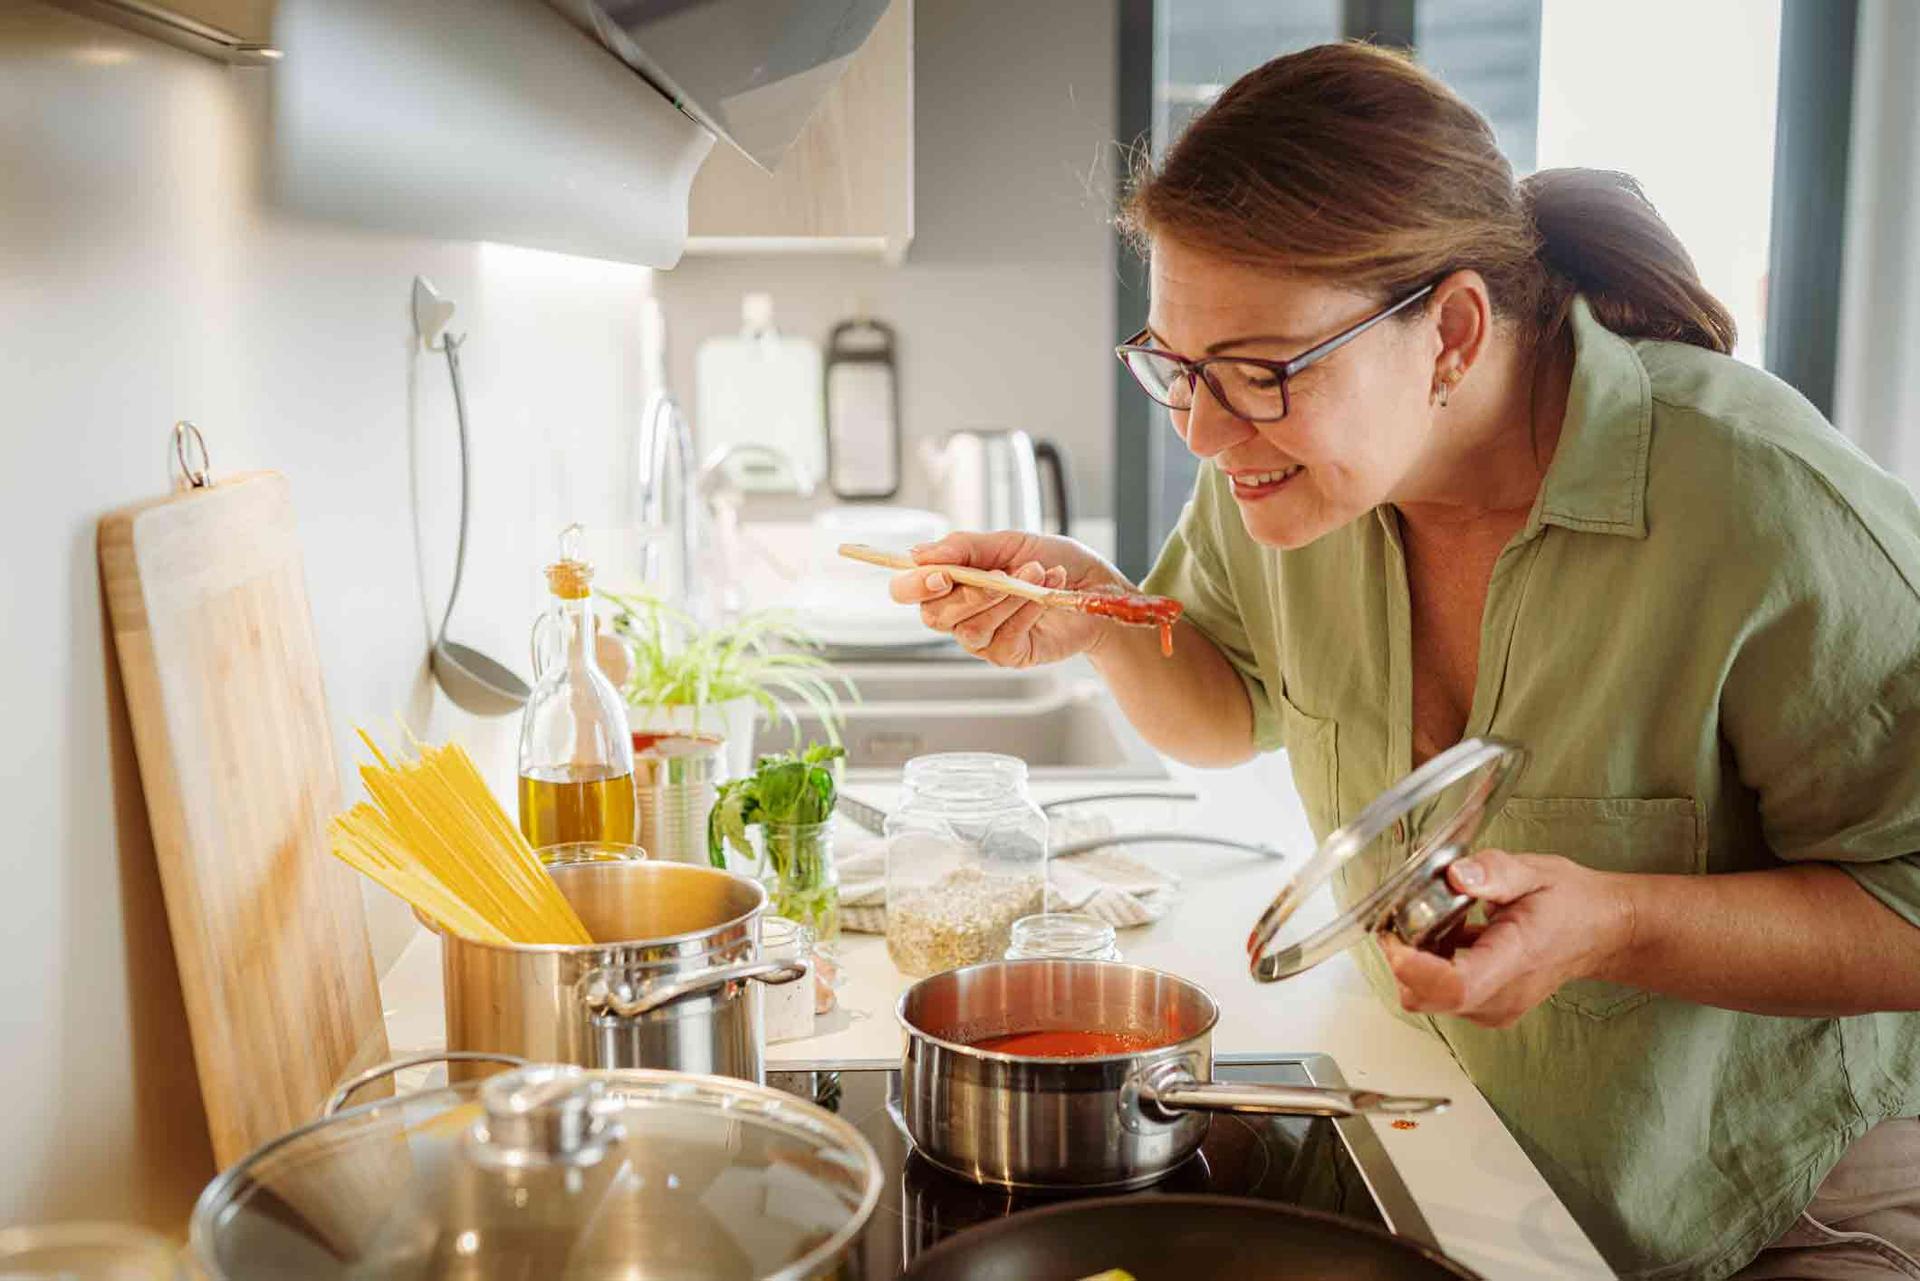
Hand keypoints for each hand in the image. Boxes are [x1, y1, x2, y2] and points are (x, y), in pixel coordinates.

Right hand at [887, 530, 1128, 667]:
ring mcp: (983, 640)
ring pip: (970, 629)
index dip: (915, 586)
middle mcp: (960, 615)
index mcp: (951, 583)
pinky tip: (1044, 595)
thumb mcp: (1010, 542)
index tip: (941, 575)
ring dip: (1005, 598)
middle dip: (970, 593)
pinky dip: (1025, 613)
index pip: (908, 591)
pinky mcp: (1009, 656)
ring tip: (1037, 573)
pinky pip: (1002, 640)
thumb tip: (919, 553)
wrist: (1097, 586)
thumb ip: (964, 547)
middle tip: (1002, 573)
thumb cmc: (1054, 562)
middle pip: (935, 616)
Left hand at [1378, 849, 1635, 1028]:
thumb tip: (1456, 875)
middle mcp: (1500, 996)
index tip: (1393, 936)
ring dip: (1417, 960)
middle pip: (1427, 996)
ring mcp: (1492, 1008)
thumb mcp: (1535, 872)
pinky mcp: (1485, 1009)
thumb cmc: (1570, 903)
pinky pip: (1439, 995)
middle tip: (1408, 916)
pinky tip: (1450, 937)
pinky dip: (1431, 966)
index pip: (1455, 986)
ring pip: (1427, 996)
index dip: (1413, 967)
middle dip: (1403, 956)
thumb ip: (1493, 872)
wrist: (1600, 932)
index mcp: (1514, 959)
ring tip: (1441, 923)